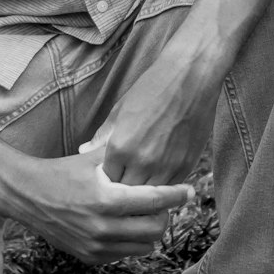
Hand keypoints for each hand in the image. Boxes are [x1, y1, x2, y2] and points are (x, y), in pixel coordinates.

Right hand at [6, 149, 195, 265]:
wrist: (28, 196)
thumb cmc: (63, 171)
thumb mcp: (93, 157)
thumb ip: (123, 151)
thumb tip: (153, 138)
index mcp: (106, 199)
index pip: (154, 200)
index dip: (176, 195)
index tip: (189, 190)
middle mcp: (103, 227)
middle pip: (155, 228)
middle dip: (165, 214)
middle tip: (165, 202)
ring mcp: (96, 246)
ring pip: (144, 246)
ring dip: (150, 230)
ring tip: (148, 214)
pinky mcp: (90, 257)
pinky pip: (125, 254)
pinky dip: (132, 241)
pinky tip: (128, 224)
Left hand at [92, 47, 225, 187]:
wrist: (190, 77)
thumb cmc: (152, 88)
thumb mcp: (120, 109)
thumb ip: (103, 135)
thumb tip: (84, 150)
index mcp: (121, 147)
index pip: (108, 179)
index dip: (109, 177)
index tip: (111, 172)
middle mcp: (142, 161)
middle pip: (127, 193)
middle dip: (125, 188)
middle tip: (126, 179)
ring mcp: (166, 166)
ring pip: (150, 195)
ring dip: (145, 189)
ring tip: (143, 179)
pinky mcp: (187, 166)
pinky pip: (171, 188)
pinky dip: (165, 185)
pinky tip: (161, 174)